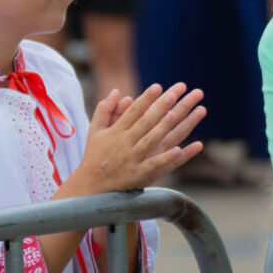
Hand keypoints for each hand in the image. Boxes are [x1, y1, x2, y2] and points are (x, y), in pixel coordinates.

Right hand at [76, 85, 205, 192]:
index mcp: (115, 131)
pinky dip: (167, 158)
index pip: (133, 112)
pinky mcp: (140, 175)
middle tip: (175, 93)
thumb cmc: (94, 154)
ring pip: (151, 140)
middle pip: (145, 122)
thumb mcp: (94, 130)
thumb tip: (117, 91)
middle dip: (160, 107)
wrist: (91, 186)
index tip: (157, 86)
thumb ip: (104, 110)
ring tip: (177, 113)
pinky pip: (155, 165)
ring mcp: (133, 159)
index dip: (145, 99)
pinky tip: (181, 149)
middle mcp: (125, 143)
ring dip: (164, 127)